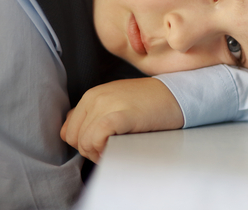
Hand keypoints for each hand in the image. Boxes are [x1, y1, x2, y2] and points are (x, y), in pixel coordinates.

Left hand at [60, 78, 182, 162]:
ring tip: (117, 149)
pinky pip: (95, 139)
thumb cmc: (151, 103)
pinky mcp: (118, 115)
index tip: (103, 146)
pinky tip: (118, 146)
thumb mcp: (117, 101)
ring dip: (98, 152)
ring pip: (83, 142)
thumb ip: (93, 114)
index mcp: (92, 94)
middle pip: (74, 138)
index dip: (84, 144)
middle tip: (112, 150)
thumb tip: (72, 132)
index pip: (69, 130)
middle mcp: (95, 97)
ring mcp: (106, 104)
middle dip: (90, 150)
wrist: (178, 95)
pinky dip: (102, 149)